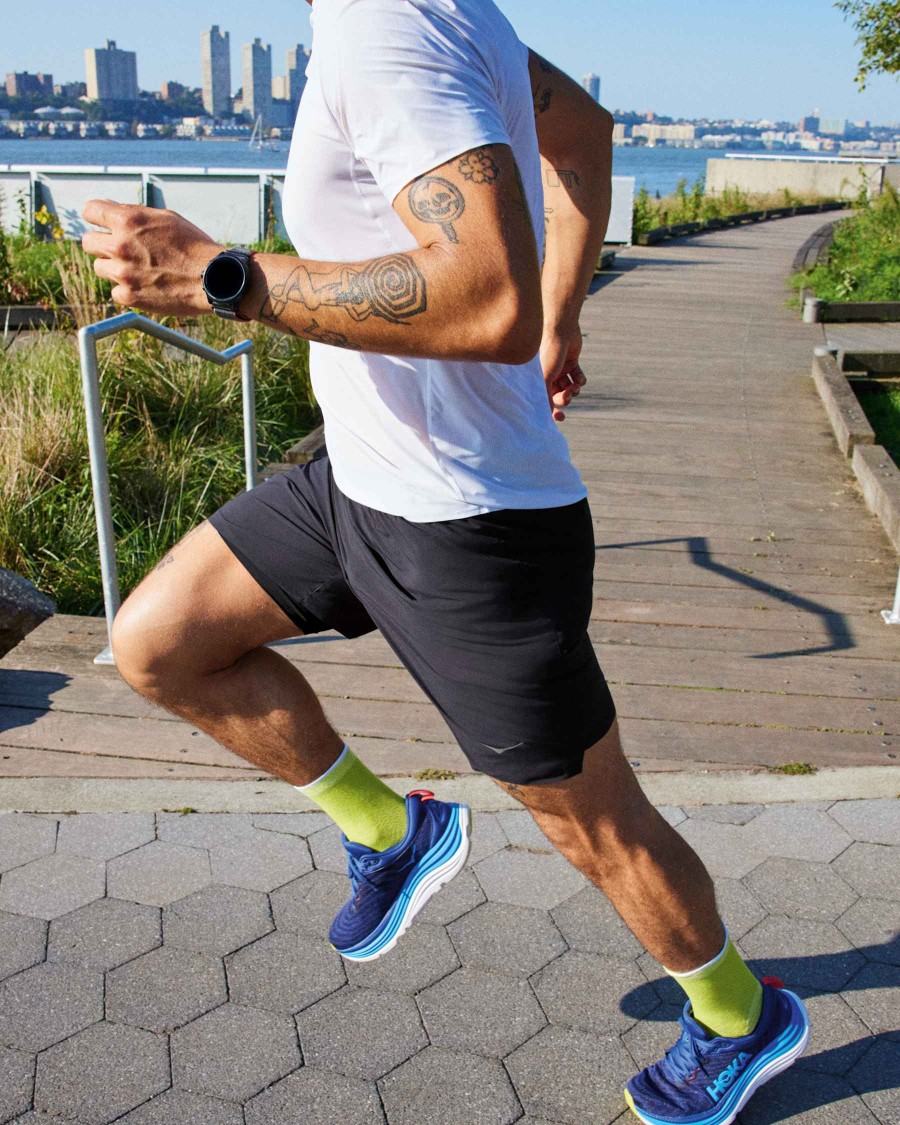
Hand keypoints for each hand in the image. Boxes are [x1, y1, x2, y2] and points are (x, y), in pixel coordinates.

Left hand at [80, 199, 222, 316]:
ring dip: (115, 268)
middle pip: (88, 242)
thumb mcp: (165, 218)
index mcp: (128, 220)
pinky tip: (147, 286)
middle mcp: (120, 245)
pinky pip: (115, 292)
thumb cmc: (193, 246)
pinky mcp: (129, 296)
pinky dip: (128, 290)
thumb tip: (110, 212)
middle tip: (121, 250)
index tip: (103, 224)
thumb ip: (135, 215)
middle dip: (102, 244)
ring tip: (139, 270)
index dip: (97, 217)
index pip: (90, 211)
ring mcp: (122, 273)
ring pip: (100, 268)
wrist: (213, 279)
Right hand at [540, 322, 585, 421]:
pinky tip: (580, 378)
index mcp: (539, 379)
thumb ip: (545, 395)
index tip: (561, 418)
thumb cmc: (549, 352)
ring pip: (570, 388)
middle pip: (559, 395)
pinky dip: (581, 380)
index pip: (545, 399)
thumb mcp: (546, 377)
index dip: (552, 410)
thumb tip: (547, 413)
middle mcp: (549, 375)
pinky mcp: (572, 362)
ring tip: (576, 384)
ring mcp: (561, 369)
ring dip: (575, 389)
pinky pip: (578, 377)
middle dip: (566, 397)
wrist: (561, 329)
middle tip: (569, 393)